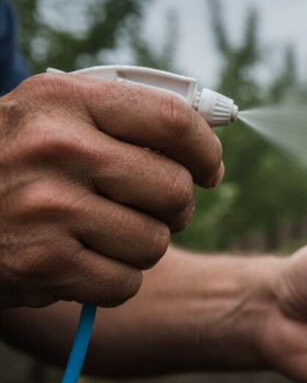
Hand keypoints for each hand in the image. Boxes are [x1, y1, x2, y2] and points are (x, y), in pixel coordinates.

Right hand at [0, 73, 222, 307]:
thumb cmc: (13, 160)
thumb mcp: (53, 116)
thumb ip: (126, 118)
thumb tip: (211, 138)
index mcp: (64, 99)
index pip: (172, 120)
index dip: (206, 150)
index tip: (209, 169)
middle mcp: (54, 149)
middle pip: (174, 190)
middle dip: (174, 207)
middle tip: (151, 208)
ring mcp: (46, 209)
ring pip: (155, 242)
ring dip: (140, 245)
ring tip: (100, 232)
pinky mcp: (41, 264)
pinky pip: (126, 283)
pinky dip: (114, 280)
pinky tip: (80, 261)